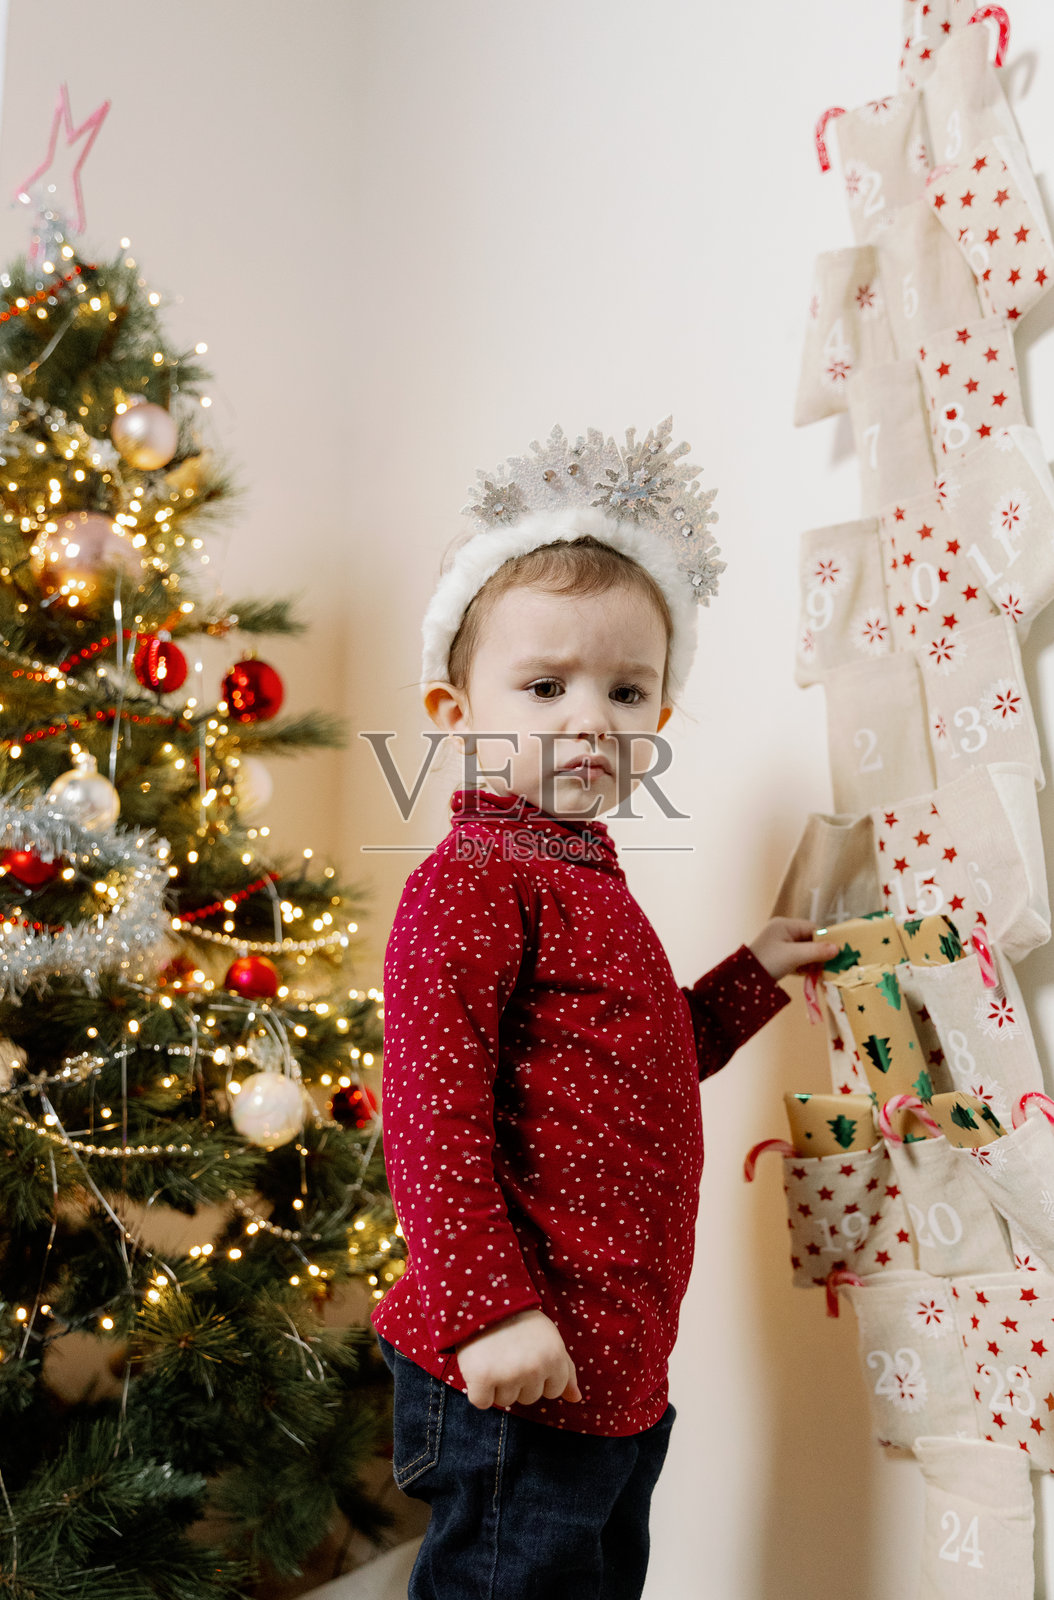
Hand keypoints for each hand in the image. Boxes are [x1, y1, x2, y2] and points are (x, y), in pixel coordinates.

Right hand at [456, 1308, 581, 1409]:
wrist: (483, 1299)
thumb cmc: (520, 1321)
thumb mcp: (550, 1338)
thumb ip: (565, 1369)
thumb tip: (576, 1399)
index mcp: (554, 1357)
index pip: (554, 1391)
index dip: (540, 1376)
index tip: (529, 1355)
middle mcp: (535, 1368)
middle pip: (529, 1398)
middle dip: (518, 1381)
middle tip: (508, 1352)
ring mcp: (509, 1374)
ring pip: (505, 1401)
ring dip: (497, 1385)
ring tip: (493, 1356)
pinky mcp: (483, 1378)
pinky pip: (482, 1402)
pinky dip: (477, 1390)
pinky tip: (478, 1366)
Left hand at [749, 917, 839, 980]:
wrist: (744, 981)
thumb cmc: (768, 962)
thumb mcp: (794, 956)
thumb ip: (816, 951)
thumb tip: (837, 948)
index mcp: (785, 925)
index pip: (812, 928)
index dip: (826, 940)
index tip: (838, 952)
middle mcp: (782, 932)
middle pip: (809, 940)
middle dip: (820, 952)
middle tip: (833, 964)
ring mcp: (779, 945)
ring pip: (804, 951)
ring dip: (813, 961)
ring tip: (824, 972)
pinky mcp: (778, 958)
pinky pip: (796, 959)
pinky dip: (804, 966)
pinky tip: (812, 975)